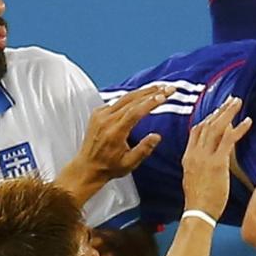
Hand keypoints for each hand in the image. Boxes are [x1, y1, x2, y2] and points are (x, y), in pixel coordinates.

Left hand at [57, 85, 173, 202]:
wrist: (87, 167)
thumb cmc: (109, 167)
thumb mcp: (129, 163)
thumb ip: (144, 149)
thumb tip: (157, 136)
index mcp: (114, 132)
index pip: (135, 112)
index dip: (150, 102)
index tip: (164, 96)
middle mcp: (106, 120)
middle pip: (131, 100)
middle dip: (151, 93)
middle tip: (167, 88)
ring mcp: (100, 115)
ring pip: (124, 98)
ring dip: (142, 92)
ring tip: (158, 88)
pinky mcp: (97, 113)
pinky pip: (117, 102)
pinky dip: (131, 97)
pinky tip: (141, 95)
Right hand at [181, 97, 251, 219]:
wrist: (197, 212)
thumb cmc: (199, 200)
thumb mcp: (194, 178)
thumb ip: (200, 165)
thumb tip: (212, 159)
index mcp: (188, 156)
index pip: (196, 130)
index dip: (208, 117)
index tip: (218, 109)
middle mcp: (195, 153)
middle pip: (207, 124)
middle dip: (220, 110)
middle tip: (231, 99)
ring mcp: (205, 157)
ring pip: (216, 127)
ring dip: (228, 113)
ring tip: (238, 102)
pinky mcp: (217, 163)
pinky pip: (228, 140)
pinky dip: (239, 129)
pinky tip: (248, 121)